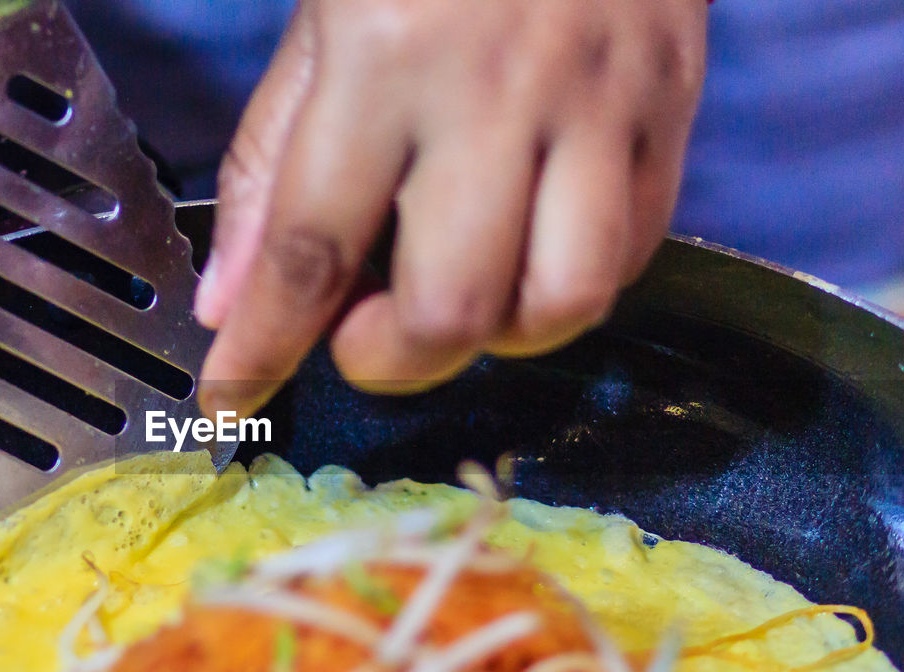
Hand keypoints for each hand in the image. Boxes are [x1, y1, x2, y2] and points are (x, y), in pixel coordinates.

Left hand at [194, 0, 707, 416]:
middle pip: (450, 308)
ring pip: (562, 304)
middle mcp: (498, 92)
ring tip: (455, 296)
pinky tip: (528, 252)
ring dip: (492, 339)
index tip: (231, 401)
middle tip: (360, 333)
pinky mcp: (672, 110)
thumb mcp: (322, 20)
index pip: (309, 248)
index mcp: (385, 57)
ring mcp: (601, 105)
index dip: (262, 349)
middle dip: (389, 358)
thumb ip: (272, 164)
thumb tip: (232, 302)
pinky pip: (635, 255)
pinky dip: (568, 289)